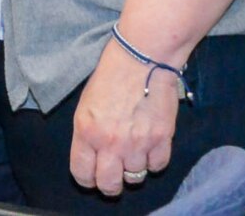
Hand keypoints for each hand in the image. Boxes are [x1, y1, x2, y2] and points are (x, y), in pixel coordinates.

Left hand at [70, 37, 181, 196]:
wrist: (141, 60)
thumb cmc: (109, 78)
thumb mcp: (86, 105)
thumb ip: (88, 134)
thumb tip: (93, 156)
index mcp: (87, 131)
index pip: (82, 173)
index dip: (86, 179)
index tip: (91, 176)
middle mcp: (111, 143)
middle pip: (109, 185)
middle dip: (109, 185)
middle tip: (112, 177)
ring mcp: (138, 143)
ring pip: (135, 177)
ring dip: (133, 168)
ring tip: (132, 151)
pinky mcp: (162, 140)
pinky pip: (158, 166)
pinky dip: (153, 160)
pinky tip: (149, 146)